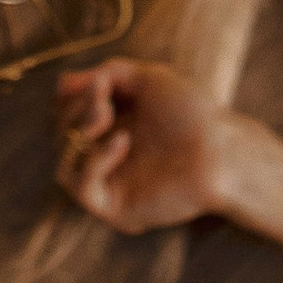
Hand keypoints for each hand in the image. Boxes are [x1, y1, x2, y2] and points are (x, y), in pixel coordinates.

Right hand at [55, 58, 232, 231]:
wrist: (221, 149)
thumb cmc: (192, 112)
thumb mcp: (148, 78)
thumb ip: (107, 74)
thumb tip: (61, 83)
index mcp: (112, 127)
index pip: (68, 115)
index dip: (73, 97)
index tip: (95, 83)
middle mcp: (106, 157)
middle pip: (63, 137)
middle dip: (76, 111)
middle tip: (102, 100)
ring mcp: (111, 183)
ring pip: (64, 165)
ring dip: (78, 133)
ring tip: (106, 115)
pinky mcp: (116, 208)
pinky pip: (84, 189)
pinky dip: (94, 161)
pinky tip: (122, 142)